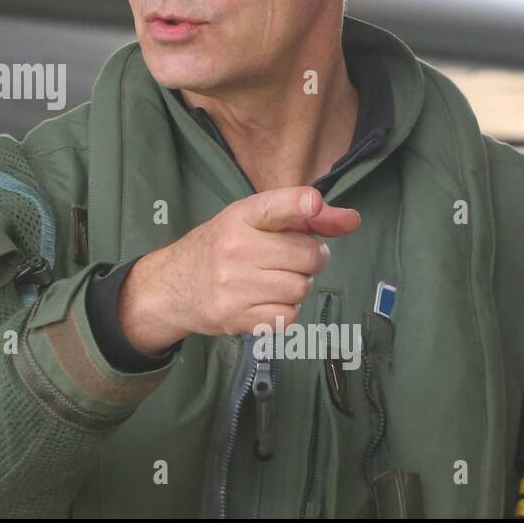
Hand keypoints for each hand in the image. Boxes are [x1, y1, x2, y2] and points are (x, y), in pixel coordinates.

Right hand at [116, 186, 360, 355]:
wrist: (170, 287)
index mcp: (240, 216)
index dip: (302, 205)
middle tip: (289, 260)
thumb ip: (302, 218)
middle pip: (308, 256)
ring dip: (296, 287)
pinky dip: (284, 311)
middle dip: (309, 259)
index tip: (314, 205)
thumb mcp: (250, 221)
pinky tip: (264, 301)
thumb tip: (352, 221)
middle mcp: (235, 248)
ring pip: (301, 288)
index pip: (277, 205)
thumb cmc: (219, 248)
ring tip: (272, 281)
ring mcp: (234, 285)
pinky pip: (288, 316)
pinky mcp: (236, 317)